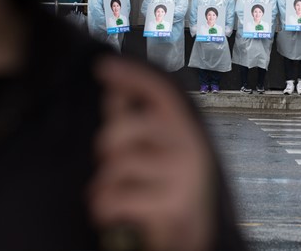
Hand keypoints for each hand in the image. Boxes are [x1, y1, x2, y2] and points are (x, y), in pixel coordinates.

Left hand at [89, 56, 214, 250]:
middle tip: (112, 163)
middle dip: (106, 147)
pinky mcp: (172, 204)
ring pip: (116, 166)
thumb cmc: (171, 192)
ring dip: (104, 185)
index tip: (103, 67)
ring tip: (114, 194)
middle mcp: (190, 146)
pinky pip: (115, 197)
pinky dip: (104, 208)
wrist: (196, 237)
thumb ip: (138, 122)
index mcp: (187, 130)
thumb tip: (116, 91)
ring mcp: (183, 174)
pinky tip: (112, 211)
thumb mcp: (159, 153)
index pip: (160, 92)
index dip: (132, 76)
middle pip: (124, 128)